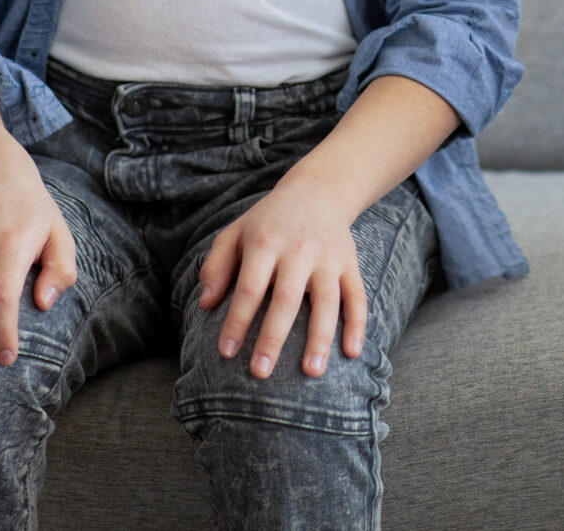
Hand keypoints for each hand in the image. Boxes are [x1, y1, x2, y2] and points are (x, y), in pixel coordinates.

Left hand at [198, 177, 367, 379]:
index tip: (226, 352)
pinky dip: (357, 324)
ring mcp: (328, 258)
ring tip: (312, 372)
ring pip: (327, 302)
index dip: (237, 321)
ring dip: (320, 338)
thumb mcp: (235, 232)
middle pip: (285, 299)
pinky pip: (357, 296)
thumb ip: (216, 266)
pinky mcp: (350, 264)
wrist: (318, 191)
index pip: (249, 288)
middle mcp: (299, 250)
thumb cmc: (268, 221)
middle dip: (273, 338)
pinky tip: (352, 352)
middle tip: (260, 372)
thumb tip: (206, 306)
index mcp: (265, 243)